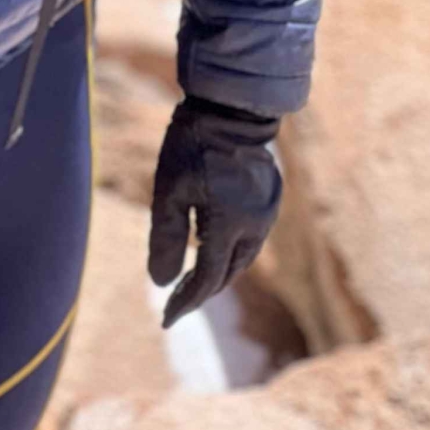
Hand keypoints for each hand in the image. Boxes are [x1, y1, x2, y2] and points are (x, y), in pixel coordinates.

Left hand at [148, 96, 281, 327]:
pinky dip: (229, 253)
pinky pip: (250, 239)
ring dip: (217, 274)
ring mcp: (267, 213)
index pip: (206, 280)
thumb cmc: (193, 147)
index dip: (185, 302)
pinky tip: (212, 250)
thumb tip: (160, 283)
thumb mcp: (168, 191)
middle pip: (227, 274)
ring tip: (191, 284)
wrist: (232, 109)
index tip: (166, 320)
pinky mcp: (269, 200)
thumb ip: (164, 238)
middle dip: (200, 293)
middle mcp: (255, 226)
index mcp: (229, 227)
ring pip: (242, 259)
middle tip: (175, 305)